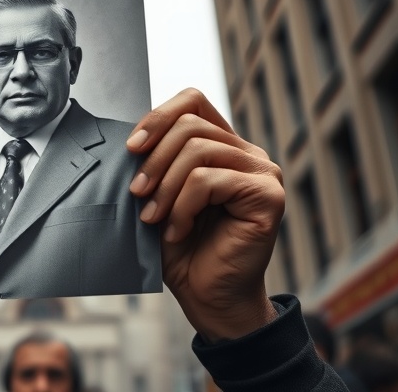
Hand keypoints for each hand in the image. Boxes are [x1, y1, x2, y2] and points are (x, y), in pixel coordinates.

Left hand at [127, 88, 282, 341]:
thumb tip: (129, 137)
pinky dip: (182, 206)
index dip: (158, 116)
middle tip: (136, 194)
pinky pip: (209, 180)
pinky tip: (177, 230)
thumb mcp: (157, 194)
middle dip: (154, 160)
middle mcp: (247, 153)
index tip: (131, 148)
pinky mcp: (268, 195)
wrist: (206, 296)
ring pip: (197, 151)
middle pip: (190, 126)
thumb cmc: (181, 248)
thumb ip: (153, 160)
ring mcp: (262, 172)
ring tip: (153, 218)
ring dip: (165, 188)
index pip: (193, 100)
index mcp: (222, 145)